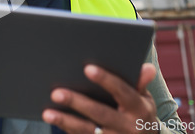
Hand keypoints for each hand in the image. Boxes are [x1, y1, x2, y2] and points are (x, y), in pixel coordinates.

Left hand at [42, 63, 159, 133]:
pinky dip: (67, 129)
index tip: (87, 68)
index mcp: (139, 110)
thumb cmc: (140, 114)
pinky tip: (54, 120)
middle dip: (78, 102)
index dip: (106, 80)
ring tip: (47, 112)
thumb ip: (140, 83)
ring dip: (66, 121)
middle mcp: (127, 127)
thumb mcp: (145, 100)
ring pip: (87, 131)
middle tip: (56, 92)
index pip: (122, 92)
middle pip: (100, 113)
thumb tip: (147, 67)